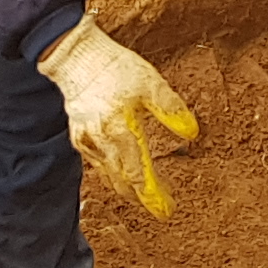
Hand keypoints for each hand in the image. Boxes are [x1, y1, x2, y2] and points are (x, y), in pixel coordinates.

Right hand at [40, 17, 198, 217]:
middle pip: (122, 182)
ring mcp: (88, 142)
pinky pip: (97, 164)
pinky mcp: (79, 137)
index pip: (138, 174)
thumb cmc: (114, 67)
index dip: (152, 195)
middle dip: (141, 197)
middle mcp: (102, 142)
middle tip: (160, 207)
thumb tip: (192, 131)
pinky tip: (119, 173)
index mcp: (120, 130)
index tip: (165, 211)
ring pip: (108, 175)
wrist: (75, 57)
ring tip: (144, 194)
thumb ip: (170, 109)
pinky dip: (111, 173)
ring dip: (126, 188)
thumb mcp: (149, 83)